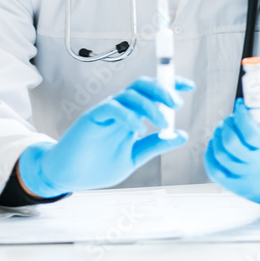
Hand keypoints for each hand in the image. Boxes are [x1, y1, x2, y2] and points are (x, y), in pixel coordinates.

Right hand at [18, 76, 193, 197]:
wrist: (69, 176)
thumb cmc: (98, 166)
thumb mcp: (134, 156)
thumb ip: (156, 145)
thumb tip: (181, 135)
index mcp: (131, 114)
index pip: (152, 91)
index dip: (171, 84)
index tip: (189, 87)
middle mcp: (119, 108)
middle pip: (142, 85)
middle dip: (162, 89)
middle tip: (176, 104)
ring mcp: (105, 111)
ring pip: (130, 94)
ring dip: (150, 105)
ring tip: (161, 123)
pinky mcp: (92, 117)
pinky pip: (112, 107)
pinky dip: (129, 116)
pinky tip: (138, 130)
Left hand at [204, 98, 259, 215]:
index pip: (250, 131)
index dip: (241, 114)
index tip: (240, 105)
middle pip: (232, 142)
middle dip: (228, 124)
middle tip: (232, 117)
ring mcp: (248, 179)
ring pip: (221, 155)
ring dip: (218, 137)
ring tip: (224, 128)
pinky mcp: (240, 188)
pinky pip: (216, 173)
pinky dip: (210, 156)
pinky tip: (215, 145)